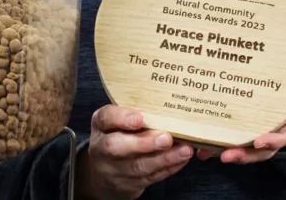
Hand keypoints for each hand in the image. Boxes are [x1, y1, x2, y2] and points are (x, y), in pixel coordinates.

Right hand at [76, 105, 193, 199]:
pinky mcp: (129, 184)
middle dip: (143, 143)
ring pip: (138, 166)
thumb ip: (135, 110)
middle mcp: (102, 148)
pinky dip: (168, 168)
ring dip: (164, 159)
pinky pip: (150, 177)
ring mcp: (114, 169)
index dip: (121, 118)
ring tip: (184, 150)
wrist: (105, 171)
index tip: (139, 118)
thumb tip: (166, 100)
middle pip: (116, 147)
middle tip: (166, 137)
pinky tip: (181, 159)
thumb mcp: (118, 119)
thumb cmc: (118, 134)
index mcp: (100, 125)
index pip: (105, 118)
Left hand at [198, 17, 285, 164]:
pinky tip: (202, 149)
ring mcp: (267, 131)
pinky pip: (239, 141)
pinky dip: (223, 146)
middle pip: (264, 149)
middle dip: (246, 155)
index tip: (259, 141)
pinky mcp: (254, 128)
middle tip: (225, 155)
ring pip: (250, 151)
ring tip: (207, 154)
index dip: (274, 139)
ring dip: (231, 153)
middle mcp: (281, 128)